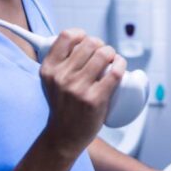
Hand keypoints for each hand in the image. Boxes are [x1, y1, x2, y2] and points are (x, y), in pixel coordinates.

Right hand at [39, 29, 126, 157]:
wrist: (64, 136)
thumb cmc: (63, 105)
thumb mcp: (51, 82)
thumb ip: (58, 62)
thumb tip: (78, 38)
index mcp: (49, 69)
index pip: (66, 36)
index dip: (80, 34)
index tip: (86, 41)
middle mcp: (62, 77)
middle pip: (89, 43)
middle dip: (100, 45)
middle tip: (102, 55)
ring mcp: (78, 88)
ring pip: (104, 54)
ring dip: (112, 54)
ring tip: (112, 61)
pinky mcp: (95, 99)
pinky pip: (115, 72)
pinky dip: (120, 64)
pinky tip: (119, 65)